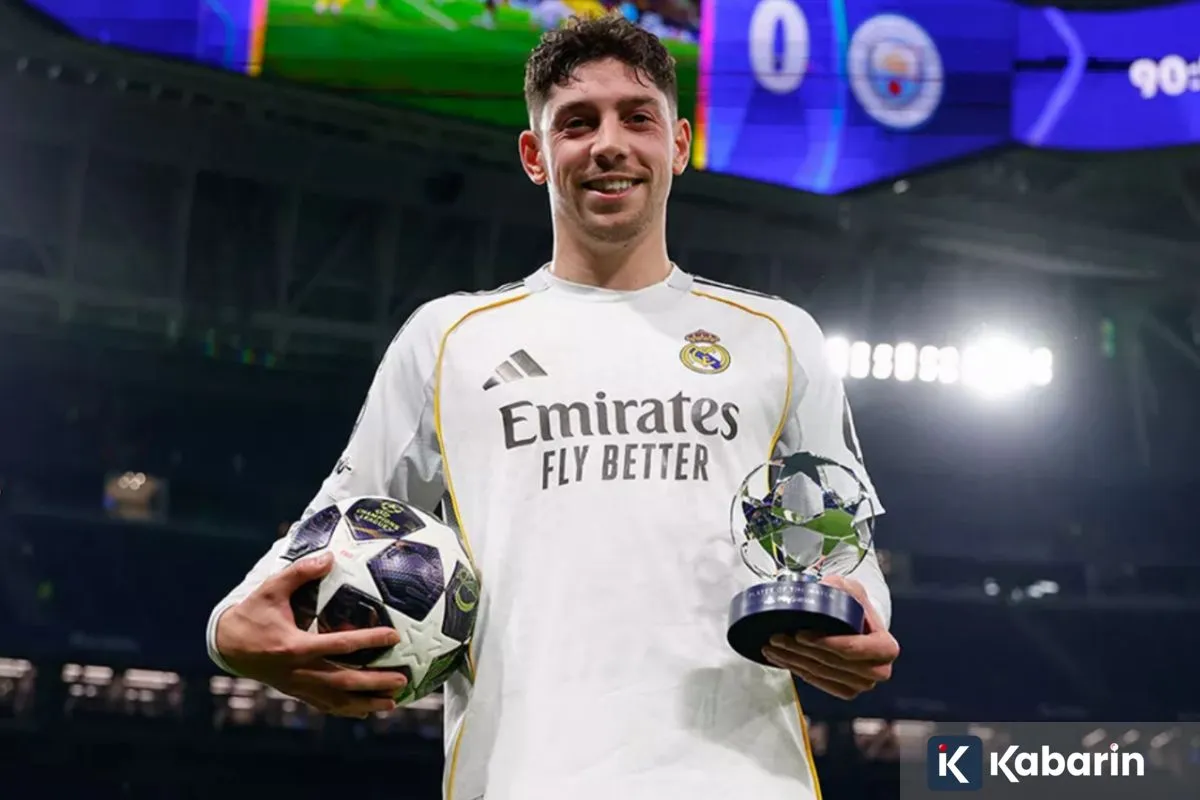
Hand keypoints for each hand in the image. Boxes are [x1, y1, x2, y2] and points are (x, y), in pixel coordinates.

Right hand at [215, 552, 408, 717]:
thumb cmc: (253, 614)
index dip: (369, 640)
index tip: (394, 636)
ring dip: (366, 702)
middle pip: (343, 681)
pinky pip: (324, 705)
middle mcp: (300, 671)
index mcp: (296, 646)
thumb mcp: (270, 589)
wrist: (228, 645)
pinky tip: (367, 711)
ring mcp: (298, 685)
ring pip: (337, 699)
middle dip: (374, 682)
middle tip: (402, 678)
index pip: (340, 645)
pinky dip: (347, 710)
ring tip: (393, 702)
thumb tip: (329, 557)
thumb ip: (299, 573)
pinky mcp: (296, 692)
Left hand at [761, 575, 898, 700]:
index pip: (854, 649)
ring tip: (772, 647)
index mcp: (886, 647)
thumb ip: (841, 587)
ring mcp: (863, 684)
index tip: (801, 634)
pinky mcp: (848, 691)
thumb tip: (824, 587)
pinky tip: (781, 659)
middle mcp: (879, 670)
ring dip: (794, 661)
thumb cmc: (856, 608)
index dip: (826, 643)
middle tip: (777, 638)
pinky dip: (798, 671)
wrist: (857, 627)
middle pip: (834, 663)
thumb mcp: (852, 590)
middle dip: (802, 651)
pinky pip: (820, 684)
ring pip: (823, 674)